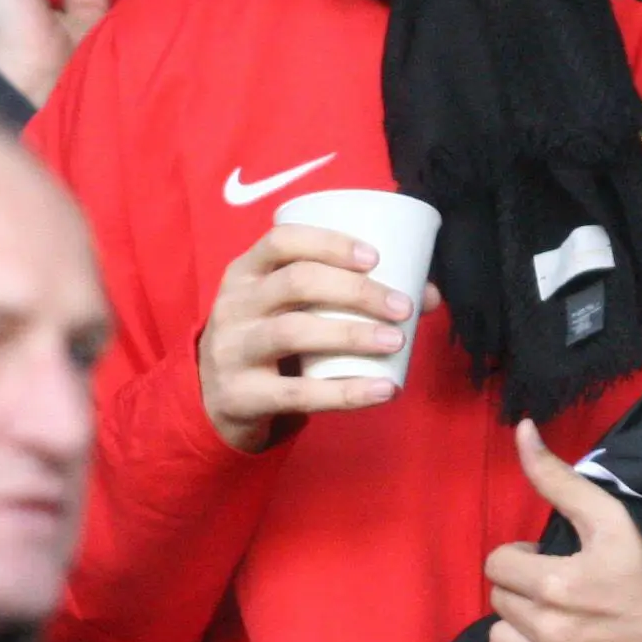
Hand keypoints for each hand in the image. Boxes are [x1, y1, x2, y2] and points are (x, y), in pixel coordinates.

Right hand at [195, 223, 413, 453]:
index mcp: (244, 272)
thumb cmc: (268, 338)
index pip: (281, 241)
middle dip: (356, 291)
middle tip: (402, 307)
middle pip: (296, 284)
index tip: (375, 257)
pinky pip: (298, 393)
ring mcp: (233, 351)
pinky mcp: (241, 395)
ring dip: (352, 334)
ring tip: (397, 341)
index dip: (330, 243)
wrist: (214, 400)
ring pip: (294, 333)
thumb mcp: (289, 309)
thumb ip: (345, 295)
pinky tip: (384, 389)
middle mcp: (233, 305)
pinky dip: (347, 392)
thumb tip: (426, 294)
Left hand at [479, 421, 641, 641]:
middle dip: (523, 591)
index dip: (521, 558)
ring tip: (552, 624)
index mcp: (559, 584)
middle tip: (560, 591)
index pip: (499, 564)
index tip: (548, 562)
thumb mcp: (617, 519)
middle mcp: (553, 633)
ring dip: (518, 630)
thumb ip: (559, 478)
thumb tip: (520, 430)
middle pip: (500, 602)